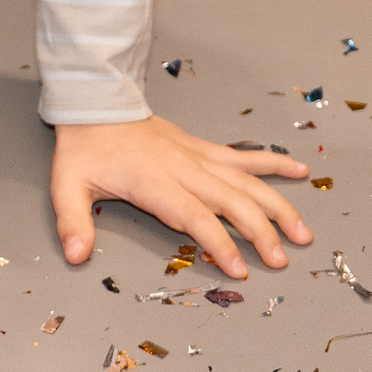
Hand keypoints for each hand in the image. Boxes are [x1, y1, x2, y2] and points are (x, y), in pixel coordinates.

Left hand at [49, 117, 311, 277]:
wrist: (94, 102)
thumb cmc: (85, 145)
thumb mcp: (67, 184)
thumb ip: (72, 222)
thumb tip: (75, 255)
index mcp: (154, 181)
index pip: (195, 216)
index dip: (218, 243)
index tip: (238, 269)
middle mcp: (183, 168)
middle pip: (232, 201)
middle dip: (261, 232)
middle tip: (281, 260)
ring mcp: (197, 156)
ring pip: (246, 181)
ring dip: (277, 205)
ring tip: (304, 231)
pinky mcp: (201, 147)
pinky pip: (243, 156)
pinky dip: (272, 163)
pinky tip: (299, 170)